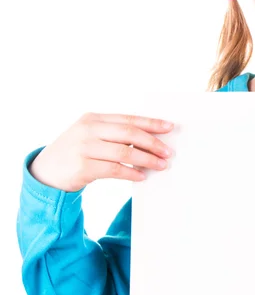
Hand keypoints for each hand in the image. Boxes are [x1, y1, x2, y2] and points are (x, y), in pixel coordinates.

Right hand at [28, 112, 175, 192]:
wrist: (45, 172)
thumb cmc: (76, 152)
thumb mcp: (91, 135)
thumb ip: (114, 133)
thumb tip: (149, 138)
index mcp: (94, 118)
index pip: (129, 118)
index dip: (151, 123)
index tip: (169, 127)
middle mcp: (88, 130)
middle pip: (129, 133)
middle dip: (152, 142)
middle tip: (168, 152)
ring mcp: (84, 148)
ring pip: (124, 152)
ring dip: (146, 159)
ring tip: (160, 165)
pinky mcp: (82, 167)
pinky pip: (114, 170)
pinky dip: (131, 172)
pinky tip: (141, 176)